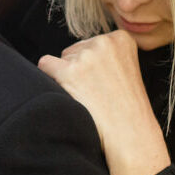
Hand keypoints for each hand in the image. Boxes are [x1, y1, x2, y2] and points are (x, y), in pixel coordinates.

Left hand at [38, 30, 170, 174]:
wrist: (130, 135)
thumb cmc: (125, 108)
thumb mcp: (124, 69)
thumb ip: (104, 54)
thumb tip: (72, 52)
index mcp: (121, 38)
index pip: (89, 44)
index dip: (92, 66)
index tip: (105, 82)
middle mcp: (103, 42)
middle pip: (72, 51)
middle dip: (78, 70)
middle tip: (95, 92)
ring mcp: (86, 56)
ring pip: (60, 60)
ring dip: (66, 78)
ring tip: (87, 96)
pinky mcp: (69, 72)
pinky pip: (44, 65)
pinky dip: (49, 79)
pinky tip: (68, 93)